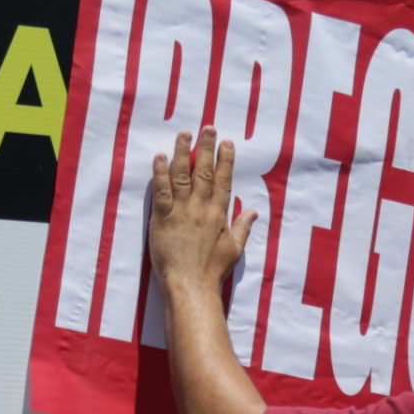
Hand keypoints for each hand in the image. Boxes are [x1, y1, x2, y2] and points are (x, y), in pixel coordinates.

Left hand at [148, 126, 255, 294]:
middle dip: (206, 148)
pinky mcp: (161, 219)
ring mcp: (180, 212)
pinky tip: (159, 157)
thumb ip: (242, 227)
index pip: (223, 180)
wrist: (191, 286)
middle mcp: (200, 208)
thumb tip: (253, 212)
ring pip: (182, 176)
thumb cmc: (212, 271)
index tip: (227, 142)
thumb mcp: (234, 249)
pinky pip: (160, 192)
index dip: (225, 160)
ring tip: (184, 133)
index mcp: (218, 214)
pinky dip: (159, 173)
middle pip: (203, 171)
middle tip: (208, 127)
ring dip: (183, 152)